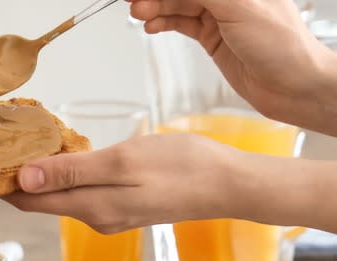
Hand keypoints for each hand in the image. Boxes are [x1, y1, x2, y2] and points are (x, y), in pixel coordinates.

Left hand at [3, 134, 246, 233]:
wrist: (227, 185)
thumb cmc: (180, 167)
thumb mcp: (120, 163)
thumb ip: (70, 172)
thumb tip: (22, 179)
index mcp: (89, 208)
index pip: (29, 203)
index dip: (2, 186)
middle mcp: (94, 218)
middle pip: (41, 202)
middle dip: (16, 181)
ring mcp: (109, 216)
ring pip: (61, 197)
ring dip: (40, 178)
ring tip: (22, 150)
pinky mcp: (123, 208)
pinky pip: (82, 194)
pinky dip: (65, 178)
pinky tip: (63, 159)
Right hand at [129, 0, 336, 135]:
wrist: (294, 86)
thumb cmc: (283, 46)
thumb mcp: (240, 7)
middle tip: (133, 2)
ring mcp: (219, 15)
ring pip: (177, 5)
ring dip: (155, 8)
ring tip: (138, 14)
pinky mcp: (212, 37)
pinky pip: (180, 23)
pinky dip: (163, 23)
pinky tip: (150, 26)